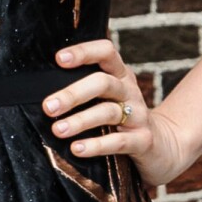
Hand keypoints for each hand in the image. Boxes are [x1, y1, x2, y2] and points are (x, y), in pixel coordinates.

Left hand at [44, 38, 186, 187]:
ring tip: (58, 130)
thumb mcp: (108, 100)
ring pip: (108, 112)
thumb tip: (37, 91)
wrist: (164, 147)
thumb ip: (84, 92)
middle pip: (103, 83)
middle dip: (73, 94)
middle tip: (48, 107)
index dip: (84, 52)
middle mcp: (129, 91)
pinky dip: (96, 145)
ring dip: (80, 120)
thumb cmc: (123, 121)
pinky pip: (118, 142)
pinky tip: (77, 149)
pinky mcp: (143, 140)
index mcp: (120, 76)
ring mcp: (139, 115)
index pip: (106, 52)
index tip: (59, 59)